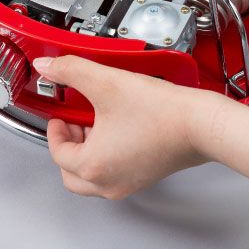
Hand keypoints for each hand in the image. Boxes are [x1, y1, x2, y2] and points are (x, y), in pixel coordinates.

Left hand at [32, 56, 221, 198]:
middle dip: (68, 145)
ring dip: (87, 151)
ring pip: (93, 177)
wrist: (200, 122)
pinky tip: (120, 128)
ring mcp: (129, 182)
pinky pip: (114, 173)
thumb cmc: (161, 112)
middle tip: (74, 122)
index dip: (55, 128)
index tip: (60, 114)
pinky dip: (108, 156)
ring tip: (97, 122)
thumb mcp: (106, 82)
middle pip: (71, 174)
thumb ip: (72, 70)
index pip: (58, 153)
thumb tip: (49, 66)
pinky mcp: (146, 176)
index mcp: (94, 166)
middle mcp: (110, 181)